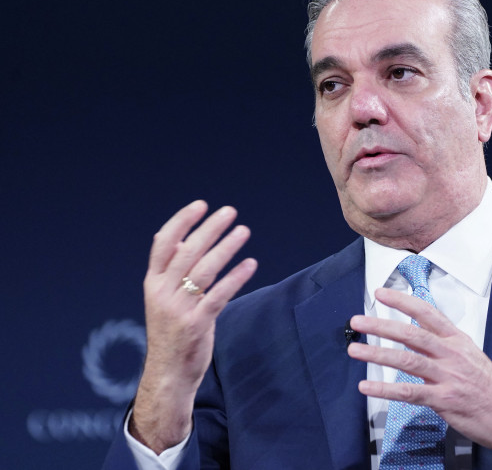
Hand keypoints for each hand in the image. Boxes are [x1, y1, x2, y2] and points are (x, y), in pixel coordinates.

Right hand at [130, 201, 256, 452]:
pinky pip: (219, 295)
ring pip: (205, 270)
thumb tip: (183, 239)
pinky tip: (251, 264)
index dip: (181, 221)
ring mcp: (178, 309)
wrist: (167, 374)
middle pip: (187, 251)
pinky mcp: (196, 324)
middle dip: (210, 228)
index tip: (201, 205)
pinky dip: (236, 277)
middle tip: (230, 211)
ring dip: (227, 247)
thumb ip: (173, 271)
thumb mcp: (164, 298)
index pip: (163, 243)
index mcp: (152, 283)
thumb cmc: (171, 331)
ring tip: (244, 230)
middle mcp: (162, 292)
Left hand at [347, 288, 491, 469]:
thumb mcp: (470, 356)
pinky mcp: (444, 400)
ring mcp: (447, 377)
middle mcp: (451, 354)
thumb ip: (443, 346)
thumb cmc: (489, 387)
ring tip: (355, 350)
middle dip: (381, 325)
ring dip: (377, 354)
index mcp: (457, 340)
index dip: (403, 301)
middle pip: (411, 334)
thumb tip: (417, 337)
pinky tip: (367, 388)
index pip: (427, 312)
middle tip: (358, 321)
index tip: (381, 293)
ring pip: (406, 361)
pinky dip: (385, 390)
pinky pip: (409, 393)